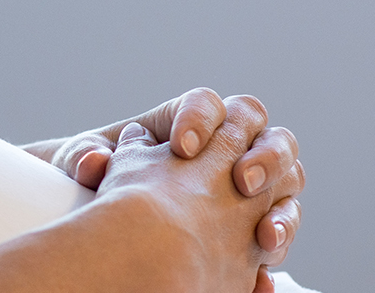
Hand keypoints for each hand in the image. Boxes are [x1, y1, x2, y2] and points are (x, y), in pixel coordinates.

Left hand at [24, 90, 302, 285]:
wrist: (111, 225)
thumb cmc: (100, 180)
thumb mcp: (85, 165)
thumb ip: (85, 157)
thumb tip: (92, 161)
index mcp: (188, 120)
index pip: (209, 104)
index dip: (201, 120)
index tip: (181, 148)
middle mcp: (228, 148)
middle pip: (267, 135)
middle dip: (263, 156)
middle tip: (240, 182)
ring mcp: (250, 187)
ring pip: (289, 182)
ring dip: (283, 207)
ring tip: (263, 236)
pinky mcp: (254, 225)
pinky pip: (281, 232)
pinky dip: (276, 250)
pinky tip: (260, 272)